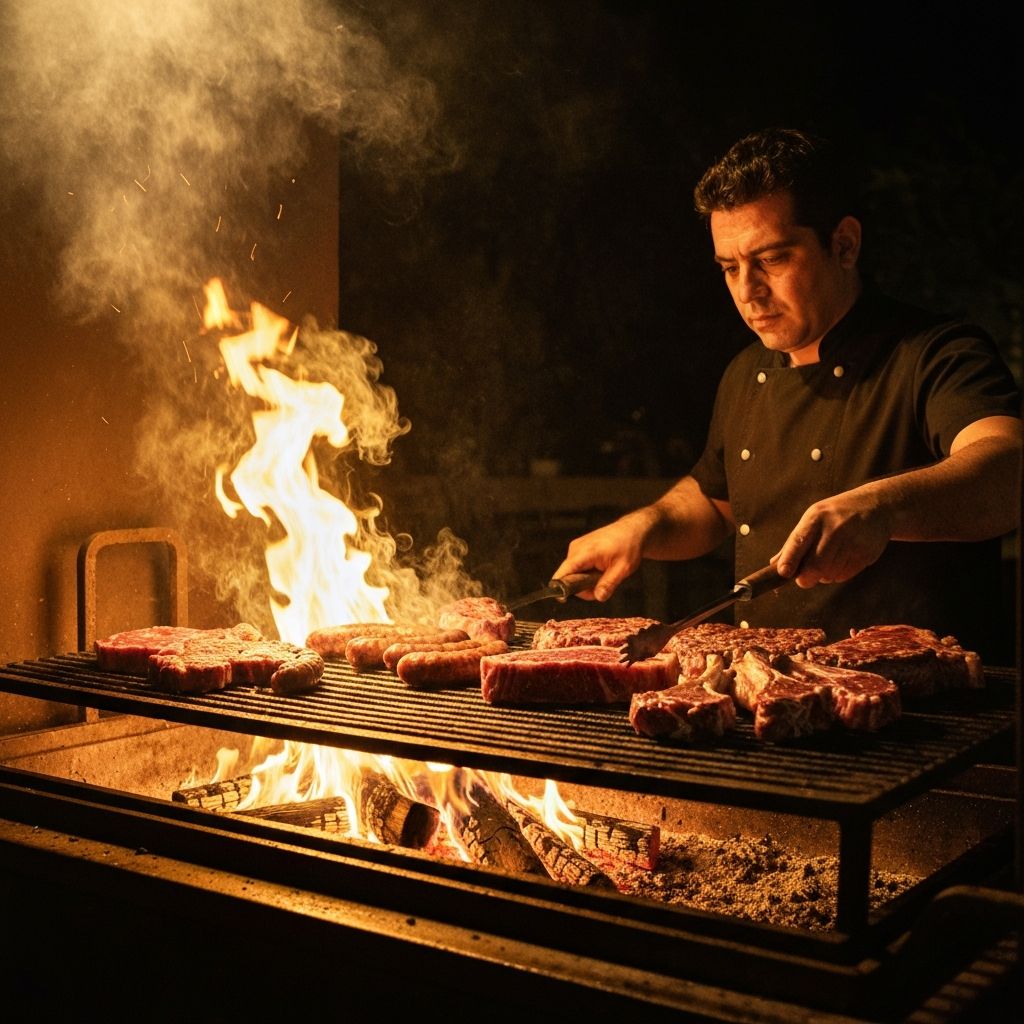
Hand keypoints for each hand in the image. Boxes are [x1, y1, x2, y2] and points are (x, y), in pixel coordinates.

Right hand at [551, 509, 656, 600]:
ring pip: (572, 572)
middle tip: (601, 586)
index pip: (563, 573)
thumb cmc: (629, 546)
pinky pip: (576, 566)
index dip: (560, 588)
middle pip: (568, 576)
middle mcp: (575, 548)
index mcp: (585, 552)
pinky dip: (586, 572)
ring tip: (603, 574)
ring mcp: (576, 547)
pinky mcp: (578, 547)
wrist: (632, 530)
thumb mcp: (623, 568)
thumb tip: (598, 597)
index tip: (564, 599)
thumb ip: (609, 584)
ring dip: (585, 579)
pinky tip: (599, 568)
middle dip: (582, 586)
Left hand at [773, 487, 892, 587]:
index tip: (783, 573)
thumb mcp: (814, 518)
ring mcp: (853, 541)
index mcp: (816, 517)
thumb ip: (795, 542)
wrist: (877, 506)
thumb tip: (774, 565)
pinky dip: (837, 575)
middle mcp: (835, 528)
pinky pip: (844, 575)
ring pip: (829, 574)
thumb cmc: (836, 516)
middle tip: (804, 579)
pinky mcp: (866, 553)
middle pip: (815, 565)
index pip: (799, 541)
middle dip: (806, 578)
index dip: (790, 560)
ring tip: (828, 561)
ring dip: (823, 576)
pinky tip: (842, 561)